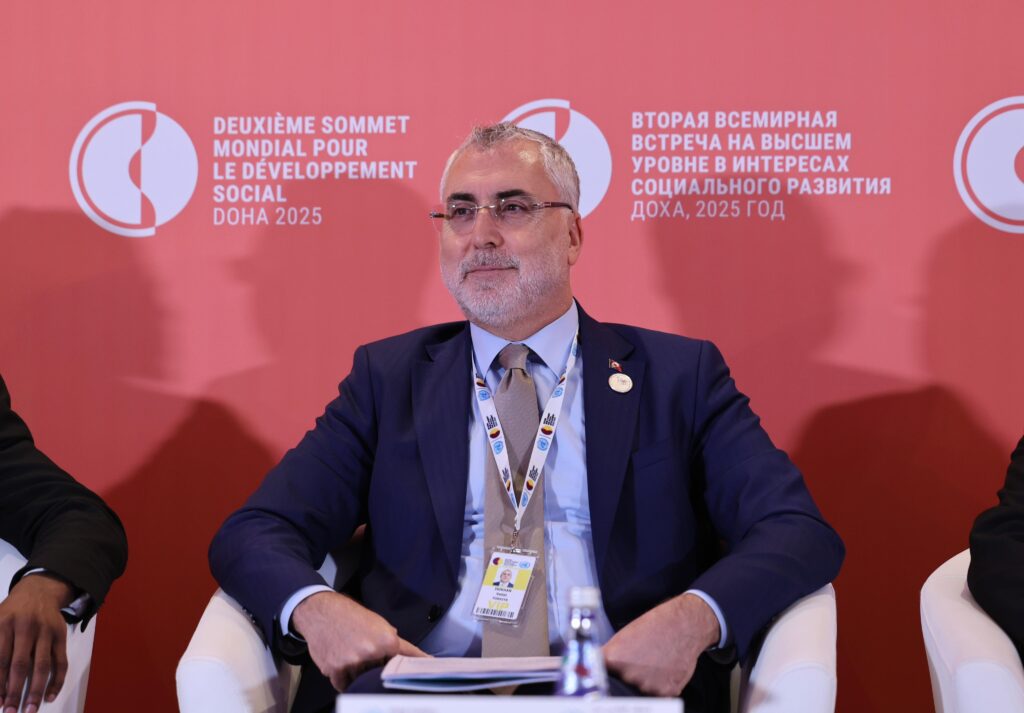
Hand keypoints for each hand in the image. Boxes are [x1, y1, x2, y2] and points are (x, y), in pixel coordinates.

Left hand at [0, 574, 73, 712]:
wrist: (39, 590)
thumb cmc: (11, 612)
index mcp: (4, 624)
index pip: (0, 660)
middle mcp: (26, 627)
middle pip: (19, 665)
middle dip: (14, 691)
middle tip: (10, 712)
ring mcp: (46, 631)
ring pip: (41, 665)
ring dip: (35, 690)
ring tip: (30, 709)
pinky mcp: (61, 635)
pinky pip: (61, 661)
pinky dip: (57, 680)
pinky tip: (50, 695)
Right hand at [291, 591, 428, 690]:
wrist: (322, 612)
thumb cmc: (352, 616)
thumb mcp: (381, 625)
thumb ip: (400, 645)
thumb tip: (424, 659)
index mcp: (386, 640)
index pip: (403, 663)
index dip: (402, 667)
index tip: (411, 673)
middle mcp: (370, 652)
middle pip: (380, 674)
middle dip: (377, 669)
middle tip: (367, 656)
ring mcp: (351, 663)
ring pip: (361, 681)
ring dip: (359, 675)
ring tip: (351, 655)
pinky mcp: (334, 670)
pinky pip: (344, 685)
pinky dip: (344, 679)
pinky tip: (342, 663)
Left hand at [602, 593, 720, 696]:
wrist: (684, 624)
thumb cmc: (655, 625)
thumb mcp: (623, 635)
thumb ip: (608, 655)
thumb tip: (593, 667)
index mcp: (614, 659)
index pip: (599, 674)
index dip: (604, 672)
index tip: (606, 672)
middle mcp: (629, 676)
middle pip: (621, 683)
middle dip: (626, 674)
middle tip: (640, 658)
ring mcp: (648, 686)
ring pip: (640, 689)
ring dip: (644, 680)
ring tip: (654, 660)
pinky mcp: (666, 692)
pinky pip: (658, 693)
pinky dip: (660, 683)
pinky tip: (664, 667)